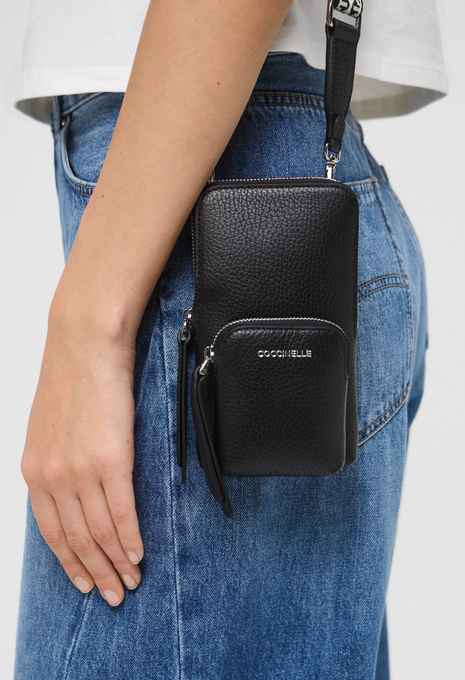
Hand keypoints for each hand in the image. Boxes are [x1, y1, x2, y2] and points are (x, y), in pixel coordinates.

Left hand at [20, 312, 143, 606]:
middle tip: (112, 595)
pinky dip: (130, 538)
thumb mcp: (50, 426)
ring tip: (130, 582)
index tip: (84, 582)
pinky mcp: (110, 459)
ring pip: (97, 533)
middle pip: (75, 540)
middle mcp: (52, 477)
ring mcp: (79, 470)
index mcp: (35, 471)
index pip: (51, 532)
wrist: (84, 343)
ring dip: (115, 564)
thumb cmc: (72, 378)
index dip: (69, 563)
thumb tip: (73, 488)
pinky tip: (138, 554)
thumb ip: (56, 461)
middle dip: (94, 573)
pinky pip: (121, 512)